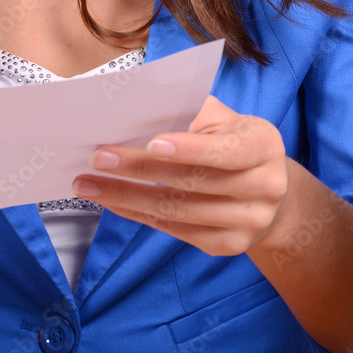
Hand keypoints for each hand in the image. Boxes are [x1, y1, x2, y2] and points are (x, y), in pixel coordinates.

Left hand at [72, 95, 287, 255]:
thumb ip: (189, 110)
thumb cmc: (231, 139)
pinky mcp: (228, 245)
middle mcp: (264, 187)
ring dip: (126, 196)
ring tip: (88, 184)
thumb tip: (136, 106)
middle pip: (194, 182)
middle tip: (97, 158)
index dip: (189, 148)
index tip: (150, 142)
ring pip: (178, 210)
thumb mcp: (223, 118)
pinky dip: (137, 214)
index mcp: (263, 145)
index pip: (226, 150)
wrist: (265, 187)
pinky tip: (111, 201)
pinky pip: (175, 231)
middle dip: (140, 169)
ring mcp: (248, 222)